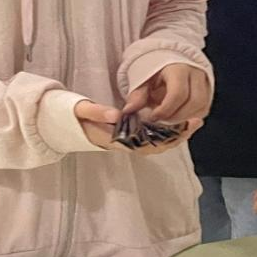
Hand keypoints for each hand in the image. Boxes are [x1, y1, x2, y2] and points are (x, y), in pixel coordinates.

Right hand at [74, 100, 202, 154]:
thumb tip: (117, 114)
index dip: (166, 138)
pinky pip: (150, 136)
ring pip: (156, 142)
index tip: (182, 129)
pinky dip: (165, 130)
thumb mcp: (80, 110)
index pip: (146, 144)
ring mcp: (126, 140)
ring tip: (194, 121)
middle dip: (178, 136)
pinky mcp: (127, 135)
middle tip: (197, 121)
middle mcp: (123, 144)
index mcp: (114, 140)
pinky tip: (177, 121)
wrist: (59, 124)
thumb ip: (96, 112)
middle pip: (157, 145)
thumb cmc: (69, 116)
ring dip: (175, 133)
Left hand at [124, 64, 211, 125]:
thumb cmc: (154, 68)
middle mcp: (196, 73)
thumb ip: (137, 95)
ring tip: (169, 119)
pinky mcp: (208, 90)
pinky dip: (191, 117)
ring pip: (202, 107)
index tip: (153, 117)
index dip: (165, 110)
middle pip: (194, 102)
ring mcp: (205, 81)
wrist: (169, 57)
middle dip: (177, 117)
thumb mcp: (142, 78)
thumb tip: (128, 110)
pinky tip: (178, 117)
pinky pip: (204, 109)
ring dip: (185, 118)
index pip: (178, 93)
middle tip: (162, 121)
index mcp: (178, 68)